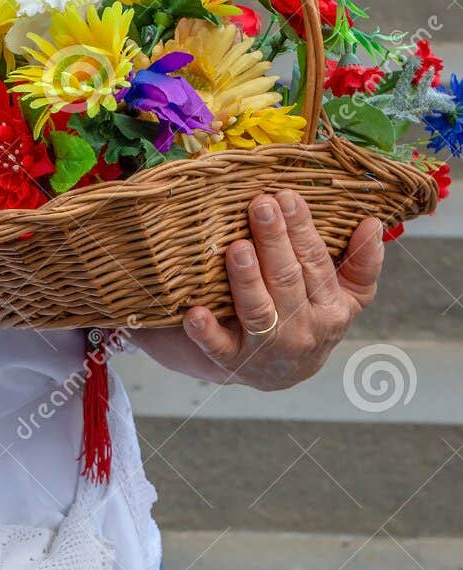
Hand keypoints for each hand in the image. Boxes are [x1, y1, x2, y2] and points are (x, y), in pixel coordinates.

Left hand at [180, 189, 384, 389]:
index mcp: (333, 308)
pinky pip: (218, 347)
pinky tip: (194, 313)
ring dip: (246, 279)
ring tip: (237, 247)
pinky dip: (206, 332)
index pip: (317, 262)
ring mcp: (267, 348)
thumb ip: (362, 263)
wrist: (281, 372)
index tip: (288, 197)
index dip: (303, 229)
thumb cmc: (312, 316)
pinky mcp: (233, 362)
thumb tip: (374, 223)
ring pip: (258, 310)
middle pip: (287, 280)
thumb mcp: (347, 295)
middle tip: (260, 206)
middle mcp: (303, 330)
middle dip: (274, 241)